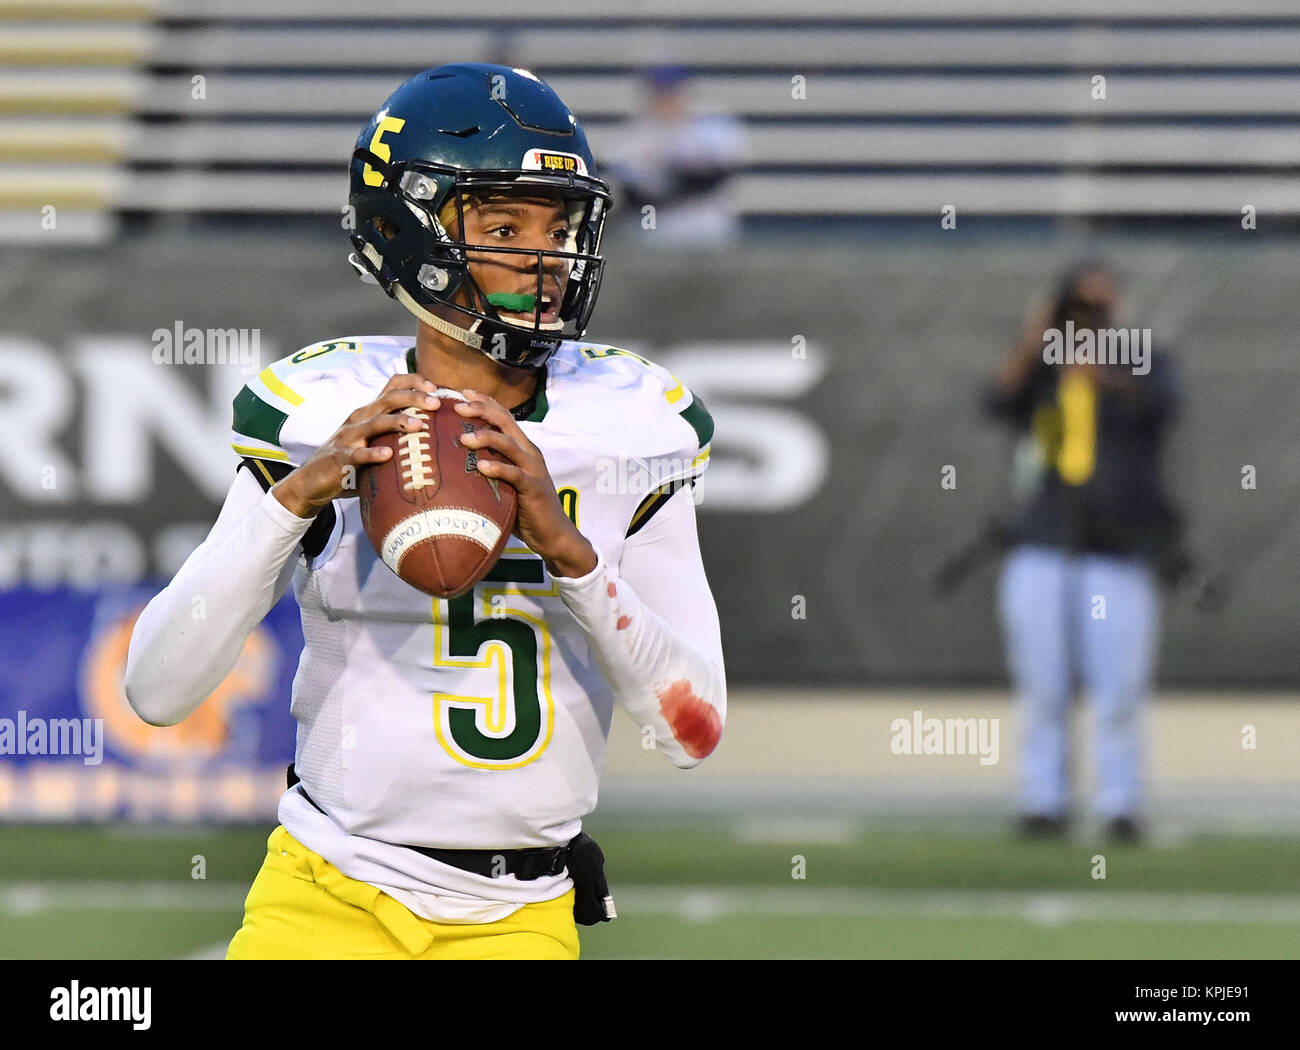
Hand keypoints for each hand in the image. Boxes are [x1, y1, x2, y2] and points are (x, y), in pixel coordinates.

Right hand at [273, 374, 441, 518]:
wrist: (312, 481)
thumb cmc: (353, 461)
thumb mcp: (376, 442)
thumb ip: (399, 436)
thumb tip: (439, 438)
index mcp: (371, 411)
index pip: (392, 386)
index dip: (414, 382)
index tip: (436, 388)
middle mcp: (361, 418)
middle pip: (389, 399)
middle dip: (414, 398)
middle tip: (436, 403)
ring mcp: (349, 436)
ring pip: (375, 422)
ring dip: (398, 421)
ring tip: (419, 425)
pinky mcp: (340, 457)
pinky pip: (358, 454)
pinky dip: (373, 453)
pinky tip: (388, 454)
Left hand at [454, 390, 597, 578]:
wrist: (553, 533)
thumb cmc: (524, 508)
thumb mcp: (505, 482)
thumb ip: (489, 467)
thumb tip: (454, 461)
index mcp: (522, 447)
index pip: (503, 416)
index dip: (484, 401)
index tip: (462, 392)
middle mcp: (529, 452)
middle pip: (504, 422)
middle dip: (480, 410)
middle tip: (457, 406)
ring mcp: (532, 469)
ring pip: (508, 444)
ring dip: (485, 437)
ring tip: (463, 438)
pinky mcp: (533, 488)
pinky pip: (514, 474)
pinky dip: (497, 468)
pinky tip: (481, 467)